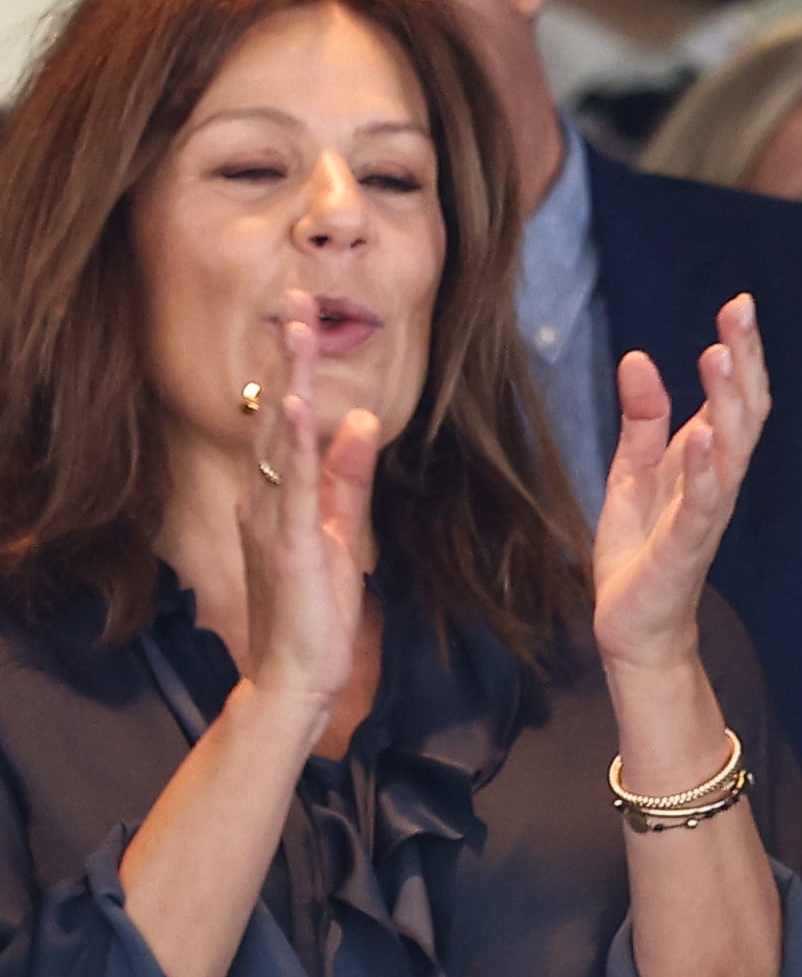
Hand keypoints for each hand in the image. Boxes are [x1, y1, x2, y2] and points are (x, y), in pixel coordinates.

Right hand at [238, 294, 380, 718]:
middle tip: (298, 302)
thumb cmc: (314, 610)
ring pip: (278, 438)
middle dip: (287, 359)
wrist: (296, 675)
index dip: (294, 370)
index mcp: (277, 498)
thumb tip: (362, 422)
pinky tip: (297, 408)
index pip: (285, 421)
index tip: (305, 321)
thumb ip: (347, 479)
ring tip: (297, 331)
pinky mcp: (289, 545)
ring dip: (288, 382)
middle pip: (274, 415)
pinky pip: (289, 486)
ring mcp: (270, 520)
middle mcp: (263, 500)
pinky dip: (294, 445)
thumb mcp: (340, 532)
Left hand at [593, 295, 767, 673]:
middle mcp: (717, 482)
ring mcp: (705, 515)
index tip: (740, 304)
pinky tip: (705, 435)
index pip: (735, 398)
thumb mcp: (631, 471)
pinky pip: (702, 505)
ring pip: (731, 453)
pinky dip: (706, 469)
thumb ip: (642, 419)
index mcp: (706, 460)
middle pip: (744, 415)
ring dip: (729, 406)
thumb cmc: (640, 549)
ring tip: (720, 358)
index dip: (742, 353)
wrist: (635, 626)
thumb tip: (639, 357)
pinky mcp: (684, 547)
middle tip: (739, 315)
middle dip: (744, 364)